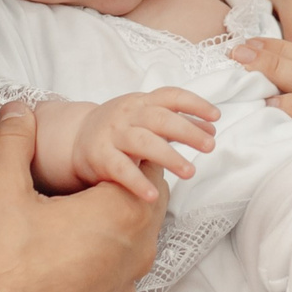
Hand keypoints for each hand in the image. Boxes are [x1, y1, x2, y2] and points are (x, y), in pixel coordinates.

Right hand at [0, 101, 168, 291]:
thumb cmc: (6, 265)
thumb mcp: (2, 192)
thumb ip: (13, 143)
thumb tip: (17, 110)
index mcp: (123, 209)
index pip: (146, 159)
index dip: (123, 145)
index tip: (95, 142)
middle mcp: (141, 243)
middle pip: (150, 192)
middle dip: (125, 175)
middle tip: (86, 167)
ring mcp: (132, 276)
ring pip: (142, 228)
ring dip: (120, 211)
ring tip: (79, 202)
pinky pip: (129, 259)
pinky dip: (113, 243)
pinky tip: (76, 242)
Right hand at [61, 89, 218, 202]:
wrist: (76, 137)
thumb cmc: (121, 128)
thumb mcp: (147, 118)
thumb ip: (177, 122)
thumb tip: (211, 130)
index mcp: (142, 102)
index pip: (171, 96)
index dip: (195, 104)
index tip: (216, 116)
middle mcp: (128, 115)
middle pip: (160, 119)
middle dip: (187, 131)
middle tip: (210, 146)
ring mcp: (112, 135)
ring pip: (143, 142)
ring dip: (169, 156)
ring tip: (190, 172)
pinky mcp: (99, 157)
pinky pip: (120, 169)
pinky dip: (137, 182)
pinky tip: (153, 195)